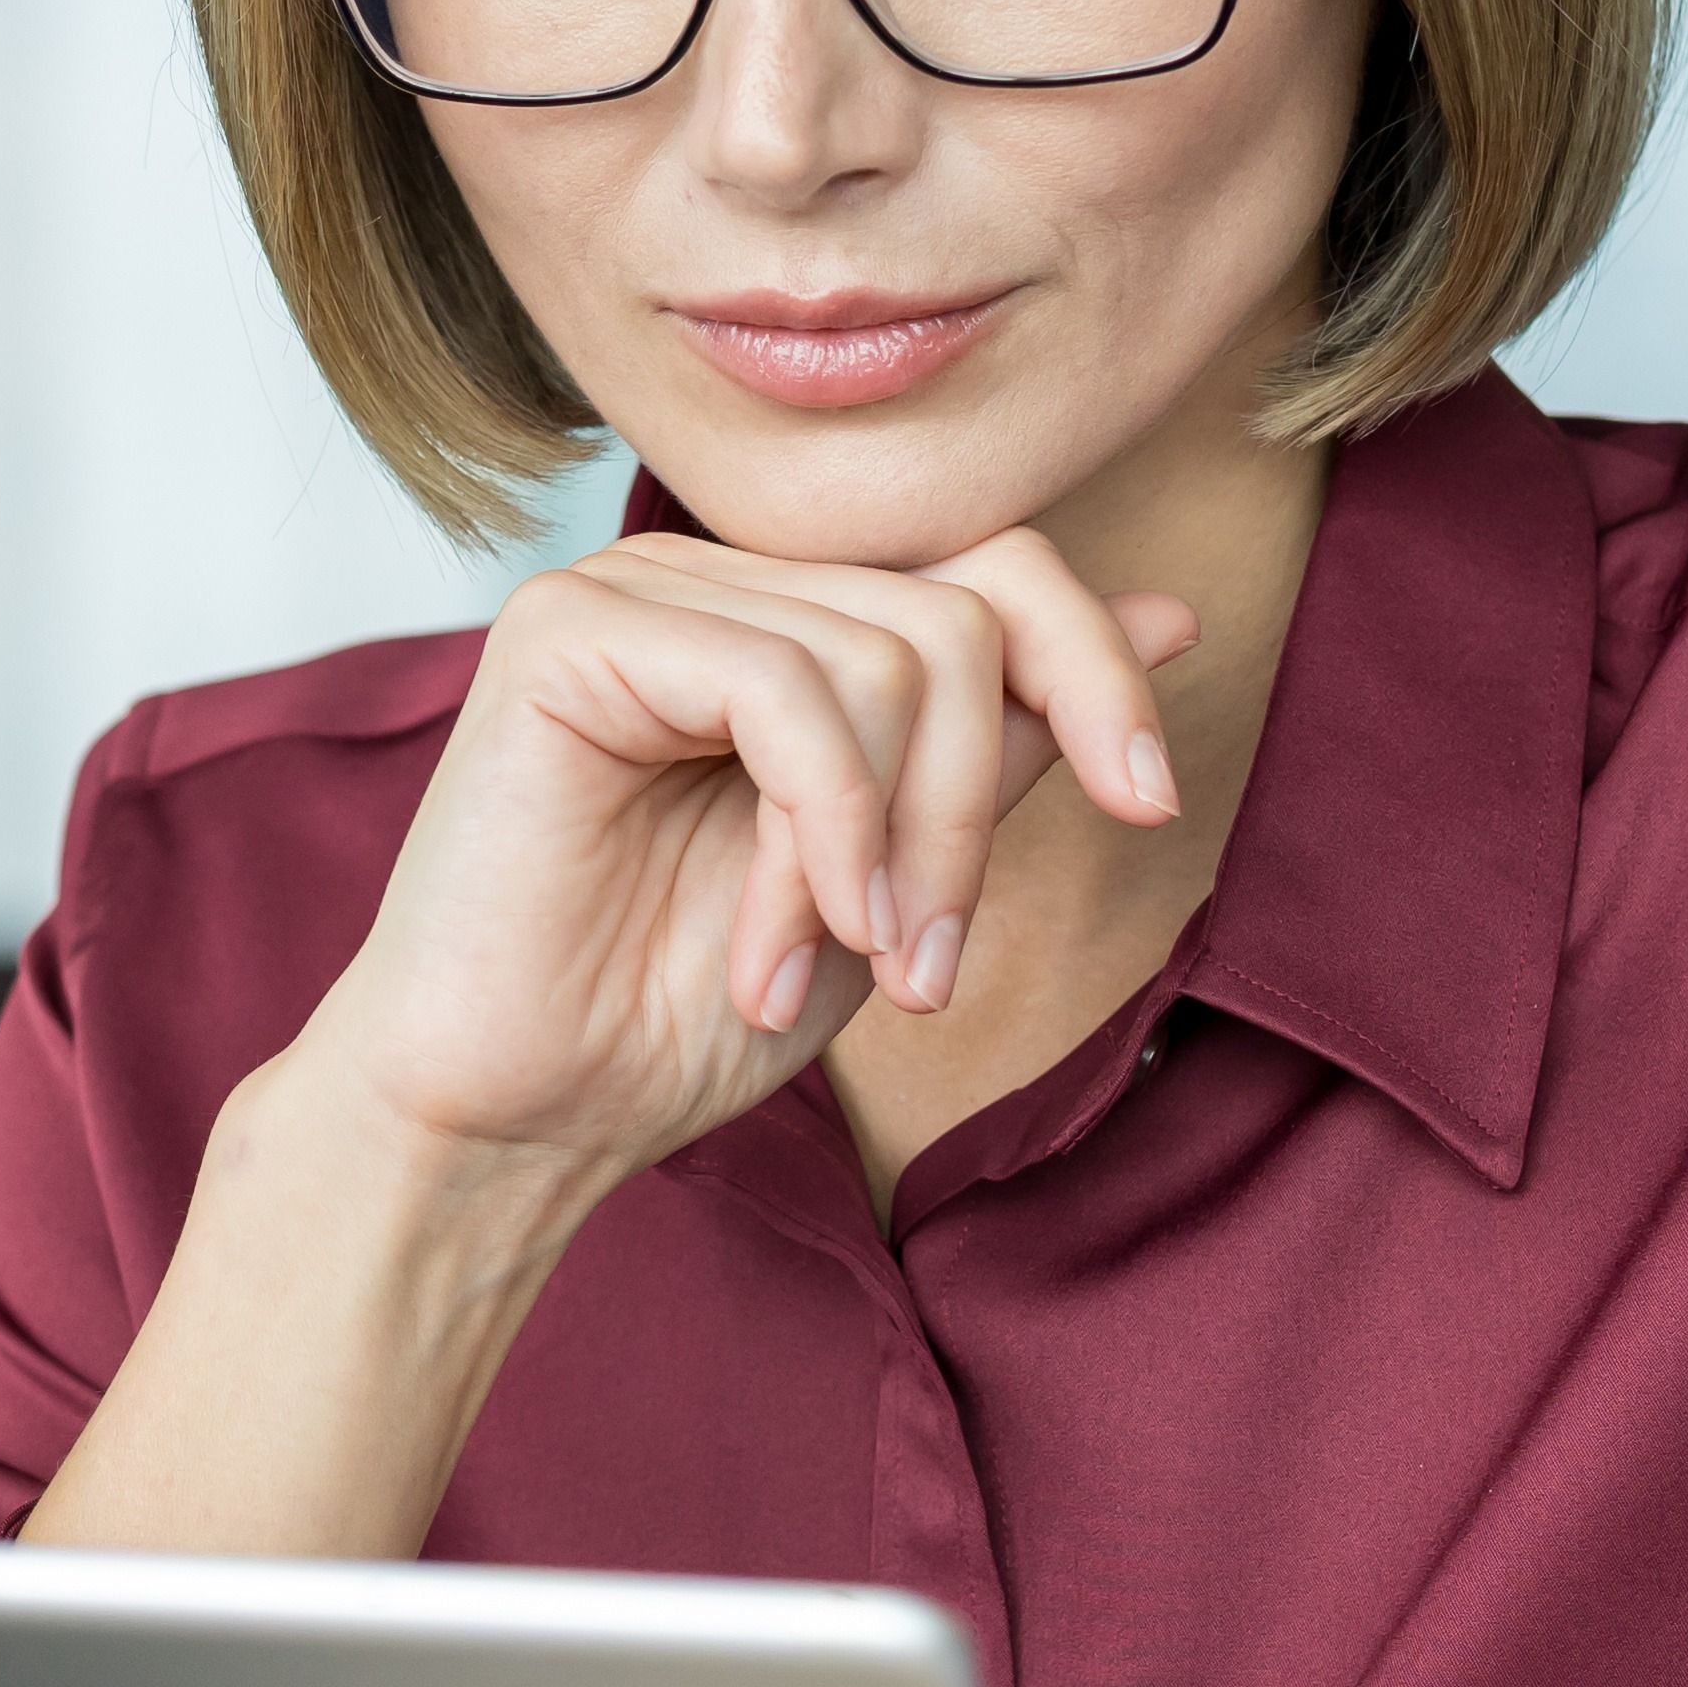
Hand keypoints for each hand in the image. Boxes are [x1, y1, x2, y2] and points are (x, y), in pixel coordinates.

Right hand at [290, 530, 1197, 1195]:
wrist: (521, 1116)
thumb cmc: (675, 1013)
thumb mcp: (896, 880)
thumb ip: (1004, 746)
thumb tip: (1166, 617)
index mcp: (787, 622)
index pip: (992, 571)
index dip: (1094, 670)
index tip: (1150, 802)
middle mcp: (713, 581)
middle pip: (957, 617)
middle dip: (975, 811)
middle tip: (926, 973)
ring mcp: (635, 590)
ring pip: (887, 655)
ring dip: (892, 851)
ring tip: (838, 971)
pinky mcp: (570, 631)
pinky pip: (781, 686)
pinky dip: (822, 832)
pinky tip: (785, 946)